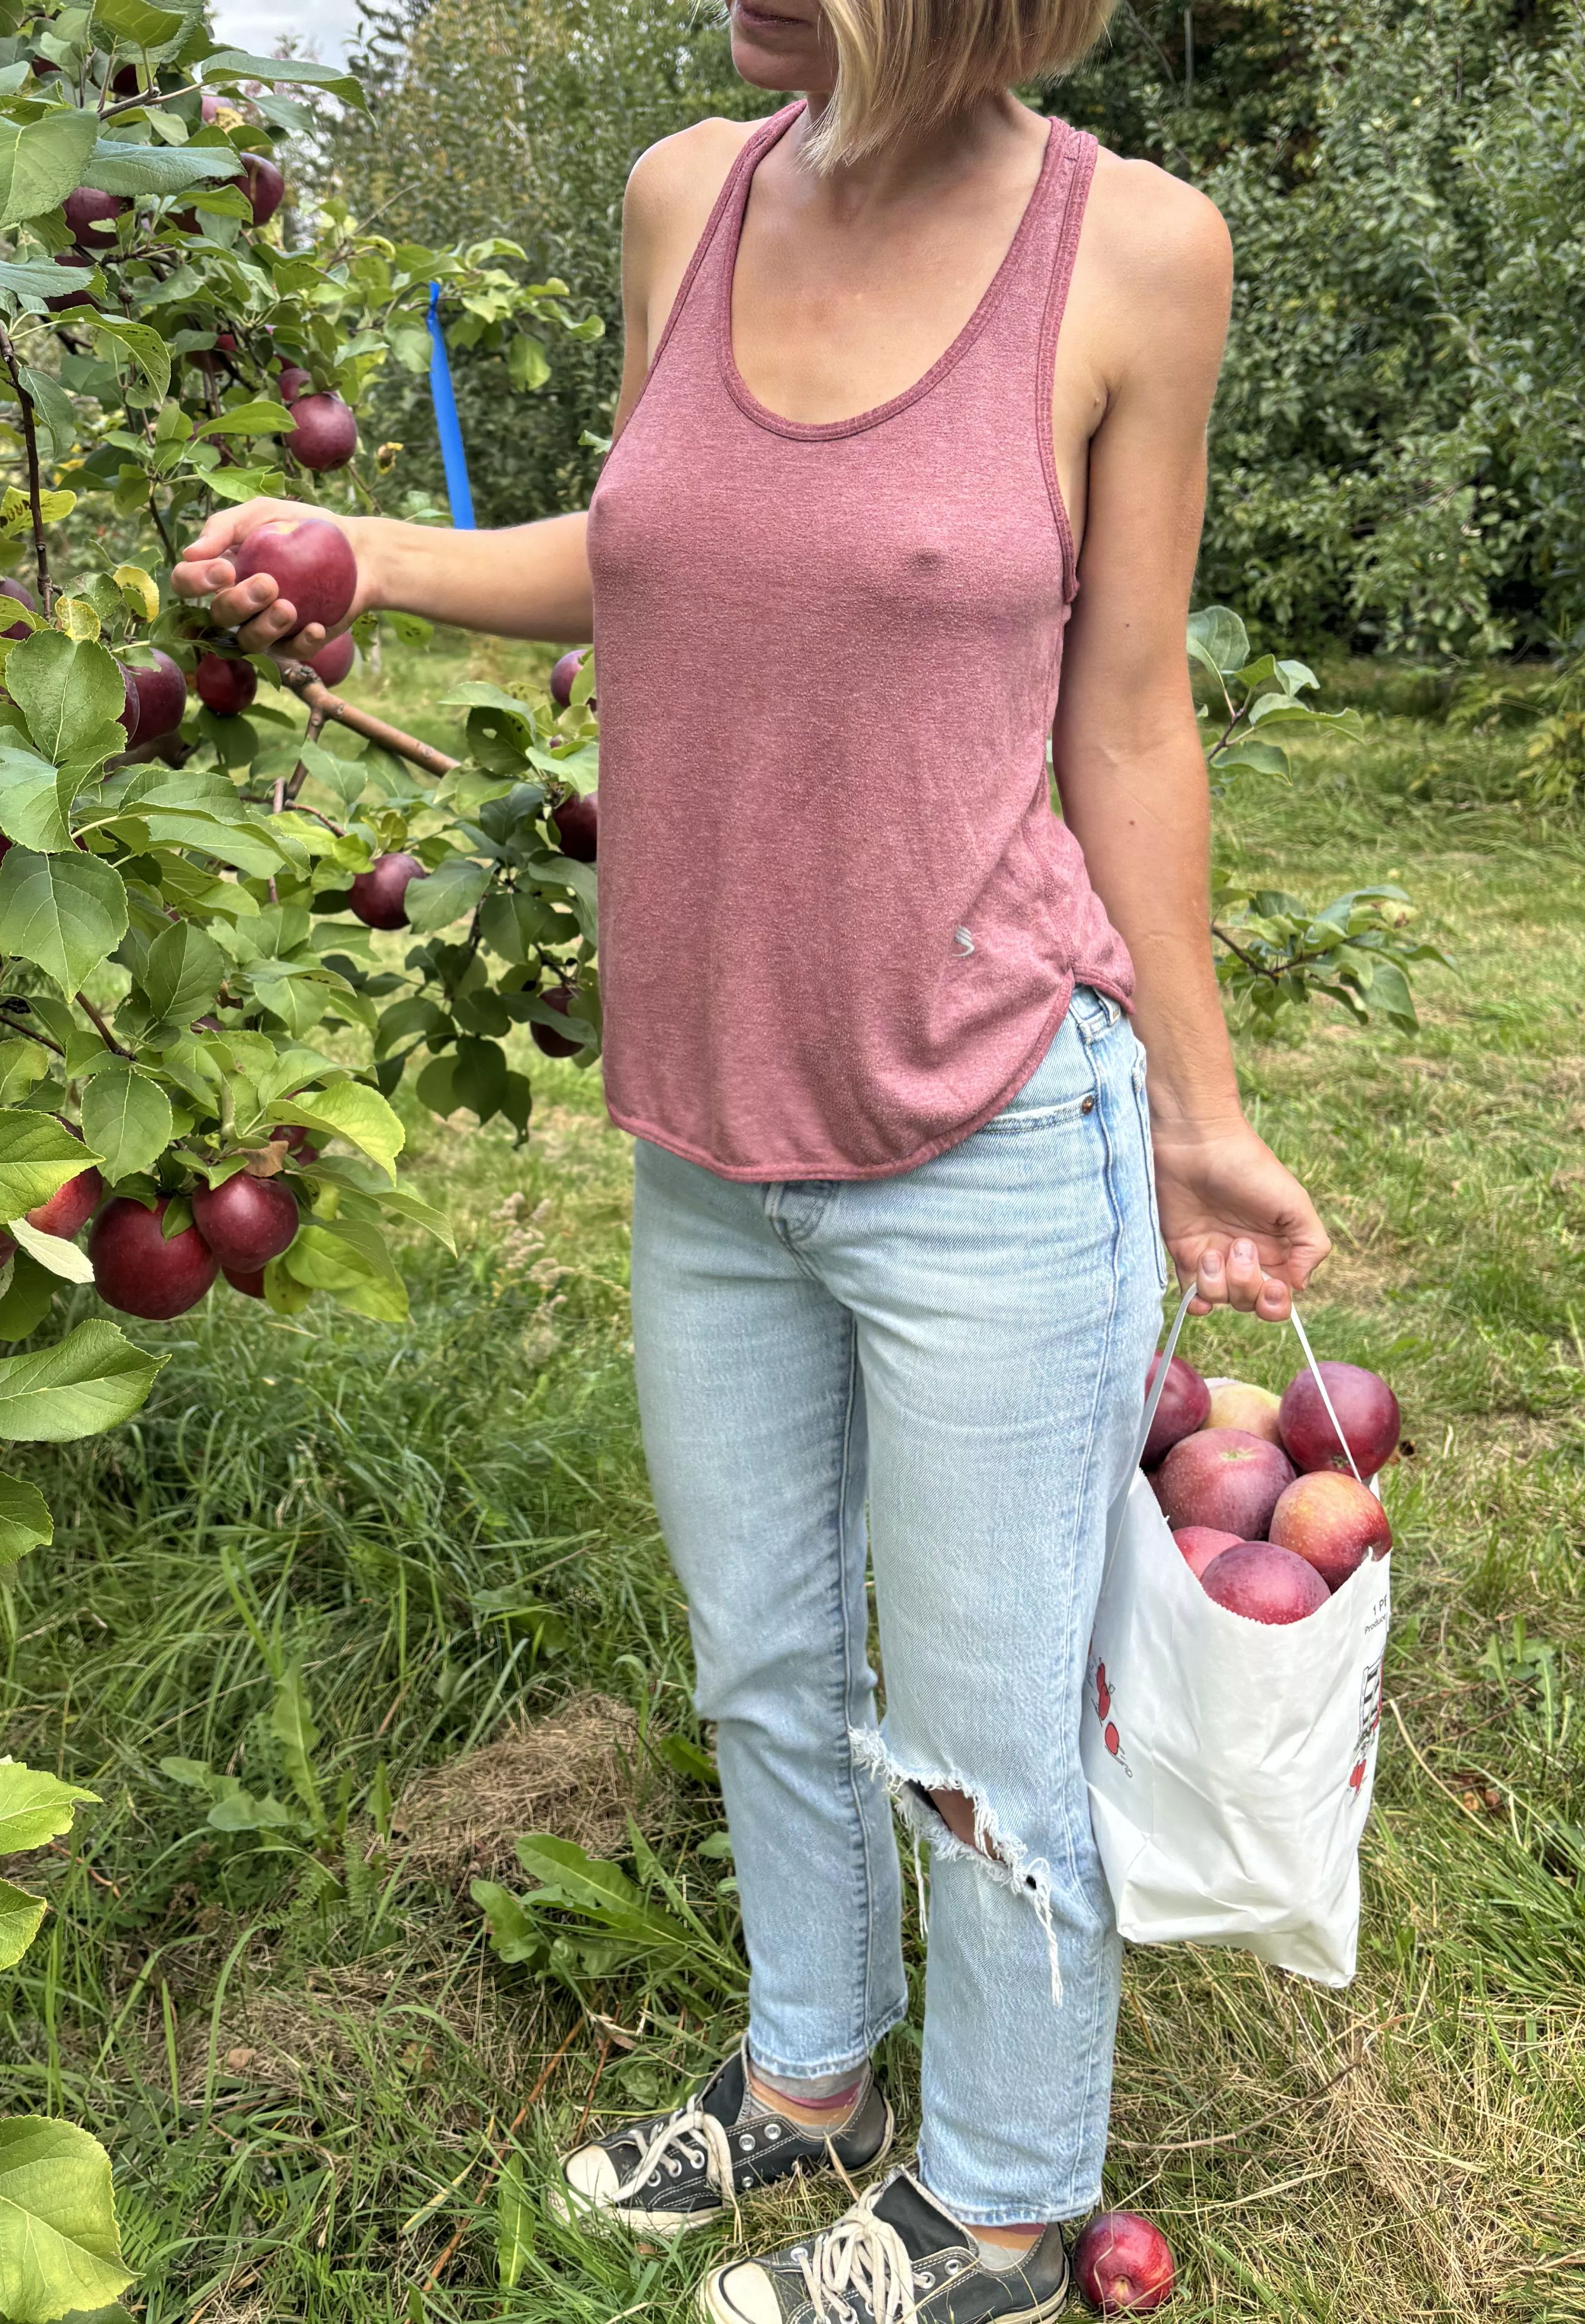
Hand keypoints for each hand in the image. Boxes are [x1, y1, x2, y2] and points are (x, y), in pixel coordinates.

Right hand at [170, 498, 374, 659]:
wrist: (353, 548)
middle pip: (219, 617)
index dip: (195, 582)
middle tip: (269, 584)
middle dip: (238, 603)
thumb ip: (224, 527)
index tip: (225, 569)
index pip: (186, 583)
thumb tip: (190, 552)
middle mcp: (236, 604)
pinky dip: (303, 643)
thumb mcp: (262, 513)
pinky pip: (291, 653)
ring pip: (248, 642)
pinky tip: (316, 627)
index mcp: (219, 572)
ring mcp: (264, 626)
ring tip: (289, 608)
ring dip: (265, 628)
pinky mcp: (295, 642)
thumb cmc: (300, 526)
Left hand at [1151, 1119, 1328, 1320]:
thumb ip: (1310, 1245)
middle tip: (1240, 1247)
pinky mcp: (1185, 1253)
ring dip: (1217, 1283)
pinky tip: (1199, 1273)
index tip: (1272, 1284)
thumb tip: (1299, 1286)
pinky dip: (1196, 1298)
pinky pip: (1192, 1295)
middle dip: (1245, 1286)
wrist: (1197, 1144)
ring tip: (1210, 1250)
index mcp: (1276, 1251)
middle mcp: (1246, 1259)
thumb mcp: (1295, 1202)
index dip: (1274, 1302)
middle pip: (1249, 1303)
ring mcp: (1214, 1258)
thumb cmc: (1250, 1167)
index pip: (1279, 1298)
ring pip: (1220, 1300)